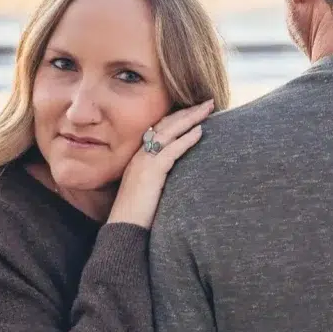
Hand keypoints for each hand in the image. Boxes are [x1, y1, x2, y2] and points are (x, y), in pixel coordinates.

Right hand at [107, 99, 214, 227]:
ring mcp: (144, 162)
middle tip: (207, 102)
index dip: (178, 117)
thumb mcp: (150, 189)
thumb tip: (178, 173)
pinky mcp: (150, 172)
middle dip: (188, 111)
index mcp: (139, 157)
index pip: (160, 129)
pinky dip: (186, 139)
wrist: (124, 230)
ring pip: (169, 132)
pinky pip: (171, 151)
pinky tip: (200, 131)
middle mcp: (140, 155)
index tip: (195, 109)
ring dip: (190, 118)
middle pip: (166, 125)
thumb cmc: (138, 214)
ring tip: (208, 108)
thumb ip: (160, 177)